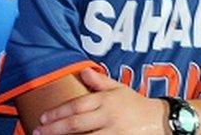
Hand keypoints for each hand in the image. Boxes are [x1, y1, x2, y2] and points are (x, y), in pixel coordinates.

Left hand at [33, 69, 169, 134]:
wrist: (162, 122)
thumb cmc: (136, 105)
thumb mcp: (119, 88)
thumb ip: (100, 82)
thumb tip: (83, 72)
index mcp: (106, 101)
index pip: (77, 105)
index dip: (58, 112)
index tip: (43, 118)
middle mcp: (108, 117)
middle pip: (76, 124)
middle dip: (55, 129)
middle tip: (38, 132)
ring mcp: (114, 133)